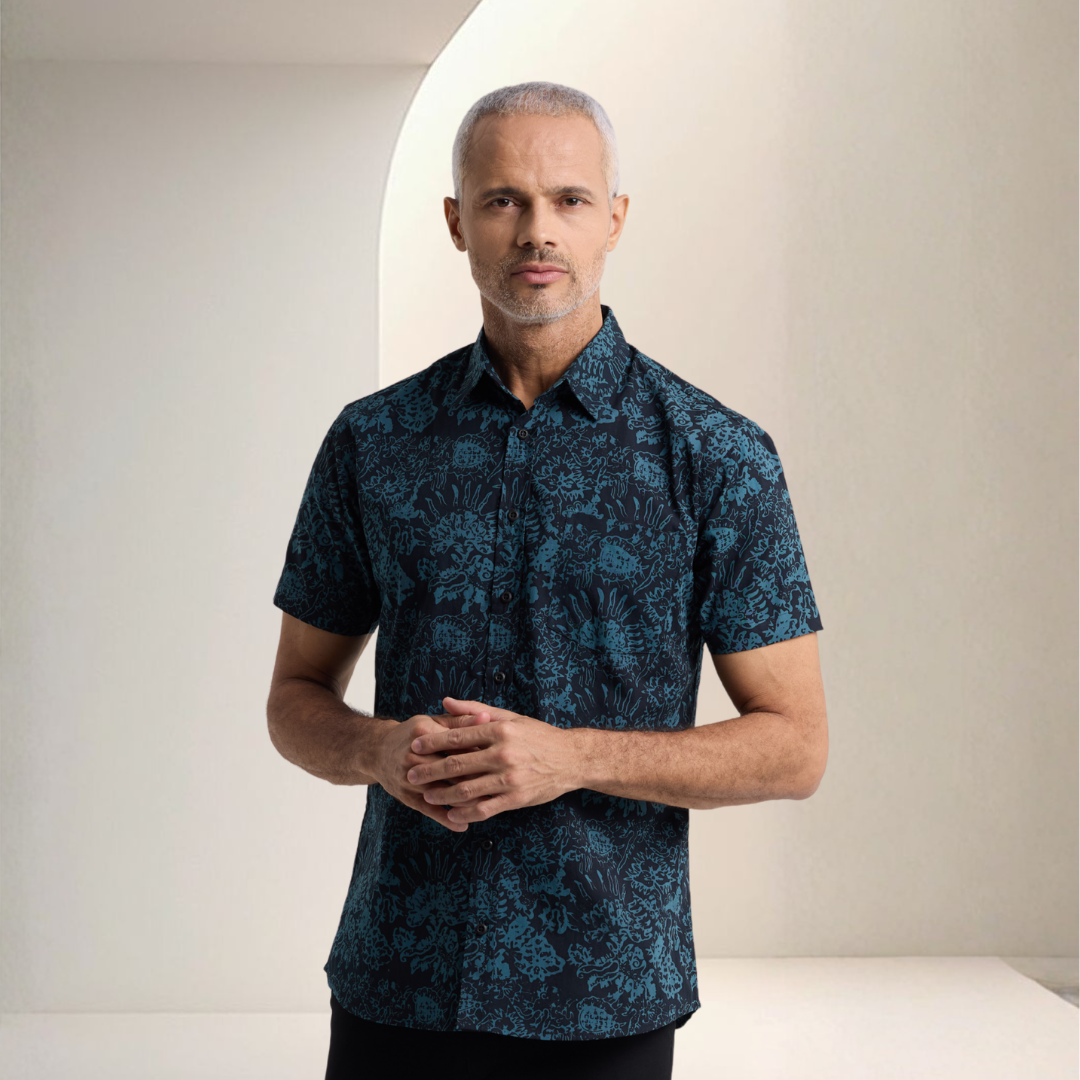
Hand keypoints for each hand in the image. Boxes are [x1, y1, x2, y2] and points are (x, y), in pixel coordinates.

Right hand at [372, 709, 492, 832]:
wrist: (377, 751)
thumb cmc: (413, 734)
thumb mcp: (433, 721)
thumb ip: (460, 721)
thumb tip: (486, 717)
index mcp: (424, 734)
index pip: (459, 744)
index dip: (481, 751)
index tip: (500, 757)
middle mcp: (414, 757)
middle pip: (453, 769)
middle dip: (478, 776)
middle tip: (500, 783)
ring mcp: (410, 779)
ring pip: (445, 792)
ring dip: (467, 801)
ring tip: (489, 803)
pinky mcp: (407, 797)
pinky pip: (431, 811)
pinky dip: (448, 819)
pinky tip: (465, 824)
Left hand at [405, 697, 583, 823]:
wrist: (571, 758)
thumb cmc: (538, 735)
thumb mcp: (509, 717)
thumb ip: (476, 711)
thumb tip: (446, 702)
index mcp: (500, 730)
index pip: (458, 736)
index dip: (433, 742)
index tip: (415, 746)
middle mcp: (504, 753)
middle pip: (457, 764)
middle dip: (430, 771)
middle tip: (411, 775)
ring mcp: (510, 778)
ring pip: (468, 790)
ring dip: (443, 795)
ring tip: (427, 796)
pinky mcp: (517, 798)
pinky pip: (485, 809)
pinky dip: (465, 812)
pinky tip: (452, 812)